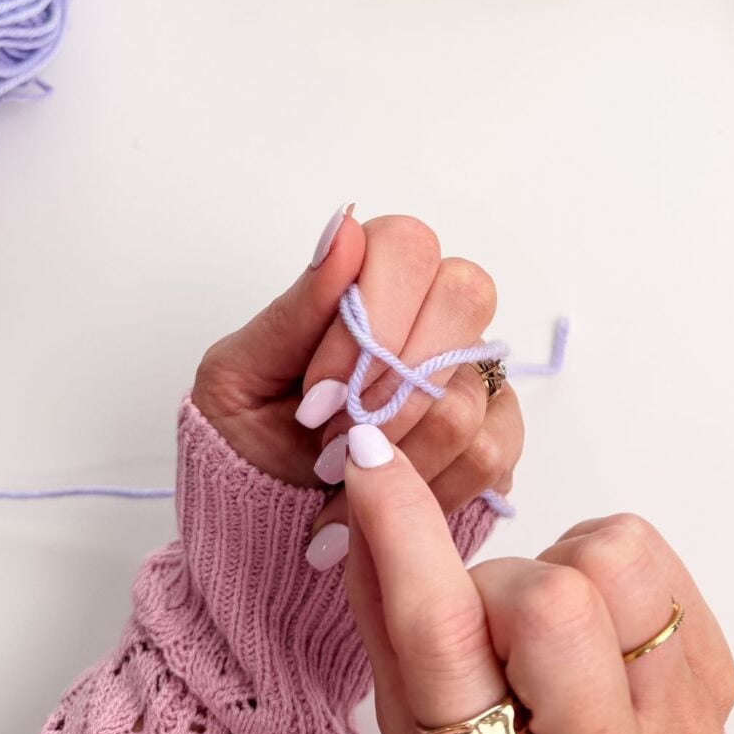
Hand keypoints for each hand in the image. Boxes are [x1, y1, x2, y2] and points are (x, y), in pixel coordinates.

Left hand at [192, 206, 523, 566]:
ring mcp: (469, 373)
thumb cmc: (250, 430)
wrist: (265, 507)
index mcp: (370, 277)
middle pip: (462, 299)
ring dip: (395, 452)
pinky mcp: (491, 435)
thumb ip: (298, 305)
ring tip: (344, 472)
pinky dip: (427, 486)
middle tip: (334, 436)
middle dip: (389, 388)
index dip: (370, 320)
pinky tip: (384, 492)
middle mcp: (431, 313)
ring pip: (466, 395)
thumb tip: (342, 227)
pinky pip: (490, 451)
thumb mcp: (243, 370)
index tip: (320, 391)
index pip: (408, 247)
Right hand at [343, 433, 733, 733]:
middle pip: (551, 605)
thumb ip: (384, 607)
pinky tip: (591, 625)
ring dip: (560, 569)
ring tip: (546, 624)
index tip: (374, 460)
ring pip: (616, 566)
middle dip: (499, 584)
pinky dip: (603, 566)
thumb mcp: (407, 723)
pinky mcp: (719, 694)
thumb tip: (374, 475)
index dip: (403, 536)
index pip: (444, 649)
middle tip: (491, 622)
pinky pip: (655, 558)